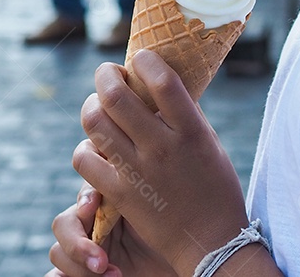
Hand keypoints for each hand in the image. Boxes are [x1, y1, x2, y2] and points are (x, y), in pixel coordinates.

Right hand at [49, 184, 173, 276]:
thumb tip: (115, 183)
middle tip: (101, 262)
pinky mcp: (81, 272)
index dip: (84, 195)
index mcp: (109, 201)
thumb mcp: (158, 212)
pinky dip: (61, 276)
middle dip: (77, 242)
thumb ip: (134, 193)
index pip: (85, 189)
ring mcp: (85, 250)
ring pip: (58, 253)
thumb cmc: (176, 236)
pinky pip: (57, 275)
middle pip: (63, 223)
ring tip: (114, 276)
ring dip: (78, 267)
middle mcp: (93, 223)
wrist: (185, 263)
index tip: (93, 205)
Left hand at [73, 50, 249, 276]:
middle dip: (105, 75)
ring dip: (91, 105)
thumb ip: (183, 113)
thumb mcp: (207, 142)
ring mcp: (138, 171)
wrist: (210, 241)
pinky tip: (97, 145)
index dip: (145, 61)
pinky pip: (85, 159)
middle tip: (109, 75)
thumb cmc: (214, 186)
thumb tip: (157, 82)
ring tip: (99, 106)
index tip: (141, 58)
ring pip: (94, 122)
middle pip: (116, 96)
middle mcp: (163, 147)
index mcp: (191, 131)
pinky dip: (86, 146)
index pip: (163, 82)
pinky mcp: (120, 194)